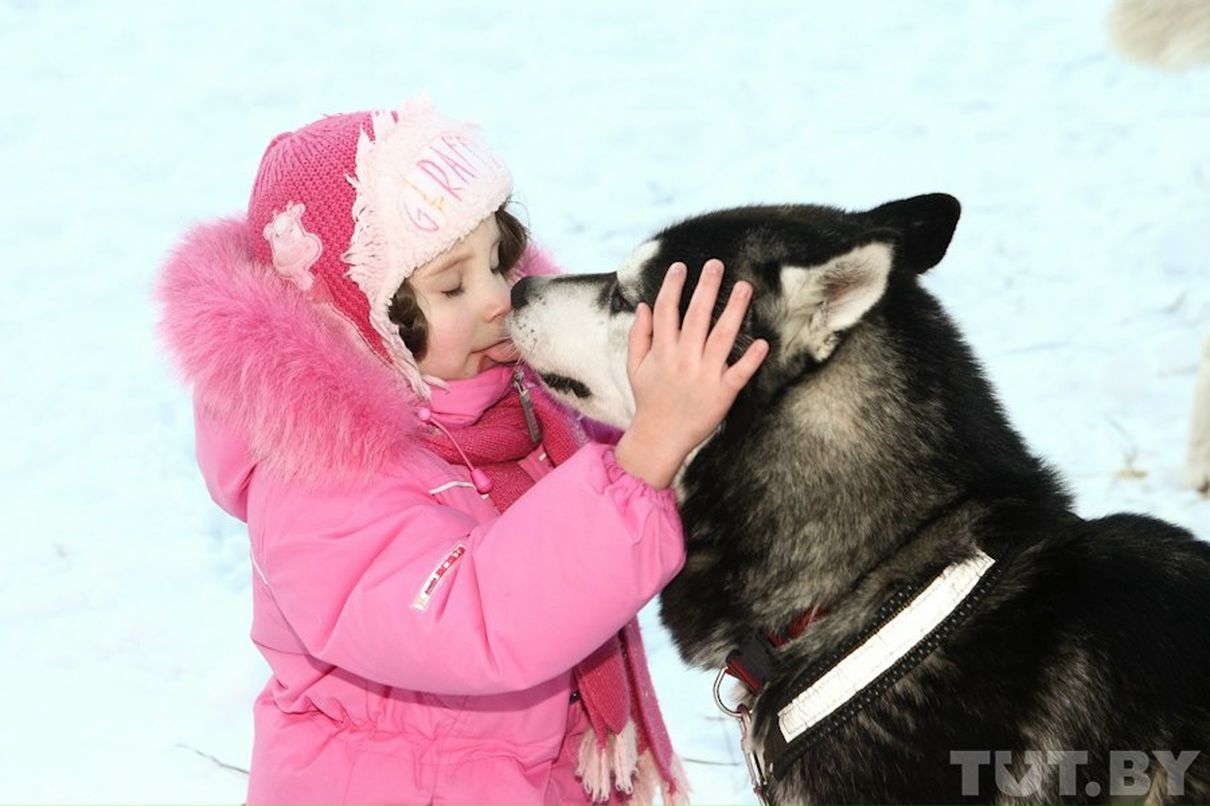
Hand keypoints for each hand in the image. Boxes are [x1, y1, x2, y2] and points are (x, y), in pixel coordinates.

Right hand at [614, 259, 767, 488]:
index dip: (672, 287)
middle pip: (696, 317)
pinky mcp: (722, 393)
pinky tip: (763, 343)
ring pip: (721, 337)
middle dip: (706, 288)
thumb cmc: (649, 399)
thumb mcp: (635, 367)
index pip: (666, 311)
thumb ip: (638, 335)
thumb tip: (643, 304)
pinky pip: (739, 373)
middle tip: (716, 264)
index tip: (681, 267)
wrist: (661, 437)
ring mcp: (704, 376)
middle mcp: (683, 360)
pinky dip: (751, 359)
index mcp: (662, 352)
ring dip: (733, 311)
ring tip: (743, 287)